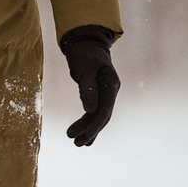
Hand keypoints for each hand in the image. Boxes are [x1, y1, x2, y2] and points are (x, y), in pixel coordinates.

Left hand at [60, 26, 119, 145]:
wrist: (86, 43)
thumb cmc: (83, 54)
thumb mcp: (83, 70)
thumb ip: (87, 89)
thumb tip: (90, 110)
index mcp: (110, 85)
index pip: (103, 111)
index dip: (92, 126)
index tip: (78, 136)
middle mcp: (111, 90)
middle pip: (103, 115)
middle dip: (90, 131)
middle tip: (76, 143)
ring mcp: (107, 92)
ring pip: (100, 115)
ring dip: (90, 130)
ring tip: (79, 143)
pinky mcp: (100, 93)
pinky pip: (97, 111)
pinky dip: (90, 123)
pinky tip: (85, 134)